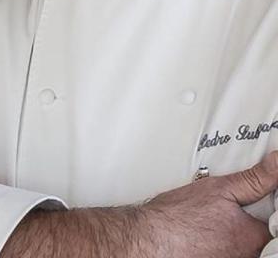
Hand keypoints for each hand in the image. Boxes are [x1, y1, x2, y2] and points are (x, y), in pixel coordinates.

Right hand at [136, 152, 277, 257]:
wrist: (148, 238)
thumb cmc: (177, 218)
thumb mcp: (221, 188)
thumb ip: (255, 179)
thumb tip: (277, 164)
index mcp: (255, 237)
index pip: (276, 223)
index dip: (269, 210)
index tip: (259, 202)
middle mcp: (246, 256)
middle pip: (263, 238)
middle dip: (251, 223)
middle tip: (228, 214)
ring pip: (245, 249)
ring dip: (236, 235)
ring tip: (216, 223)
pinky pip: (228, 254)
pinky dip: (221, 245)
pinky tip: (208, 236)